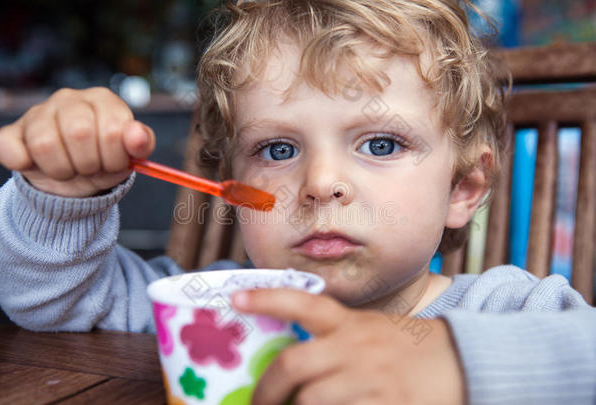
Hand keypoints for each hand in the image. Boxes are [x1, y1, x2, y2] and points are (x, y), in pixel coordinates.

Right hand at [0, 87, 155, 196]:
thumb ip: (142, 143)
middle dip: (90, 164)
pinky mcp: (12, 132)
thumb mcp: (130, 155)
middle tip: (91, 168)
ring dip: (63, 170)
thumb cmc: (105, 160)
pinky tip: (38, 165)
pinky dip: (25, 164)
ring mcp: (38, 112)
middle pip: (79, 134)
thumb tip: (137, 135)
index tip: (112, 164)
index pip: (111, 131)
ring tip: (70, 169)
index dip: (114, 158)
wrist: (76, 181)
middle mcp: (69, 99)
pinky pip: (11, 149)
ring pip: (45, 144)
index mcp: (103, 99)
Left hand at [232, 289, 464, 404]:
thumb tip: (287, 368)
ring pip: (312, 401)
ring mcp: (371, 379)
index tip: (235, 298)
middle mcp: (357, 347)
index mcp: (350, 323)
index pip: (304, 301)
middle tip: (257, 404)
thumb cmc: (404, 348)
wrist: (461, 362)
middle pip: (295, 364)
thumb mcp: (367, 331)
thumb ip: (331, 341)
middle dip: (266, 390)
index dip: (268, 298)